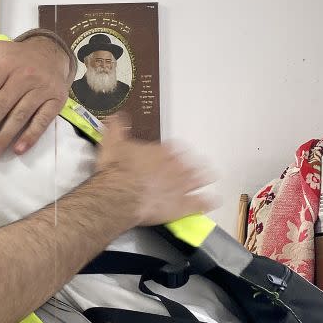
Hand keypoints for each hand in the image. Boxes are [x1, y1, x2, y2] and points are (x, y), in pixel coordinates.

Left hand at [0, 37, 71, 158]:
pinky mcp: (56, 100)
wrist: (53, 52)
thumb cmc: (17, 56)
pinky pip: (42, 121)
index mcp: (5, 65)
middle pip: (0, 105)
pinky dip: (31, 136)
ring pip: (20, 116)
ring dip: (4, 137)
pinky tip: (18, 150)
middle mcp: (24, 76)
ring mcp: (41, 89)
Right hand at [91, 116, 216, 225]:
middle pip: (190, 162)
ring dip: (205, 177)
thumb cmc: (117, 172)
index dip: (177, 150)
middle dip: (195, 162)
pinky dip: (207, 202)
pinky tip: (211, 201)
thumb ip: (117, 128)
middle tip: (200, 163)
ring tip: (210, 176)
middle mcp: (174, 167)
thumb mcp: (111, 143)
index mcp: (160, 151)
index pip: (174, 147)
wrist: (119, 195)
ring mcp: (180, 186)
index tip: (178, 151)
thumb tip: (118, 117)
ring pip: (199, 179)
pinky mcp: (181, 205)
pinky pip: (200, 203)